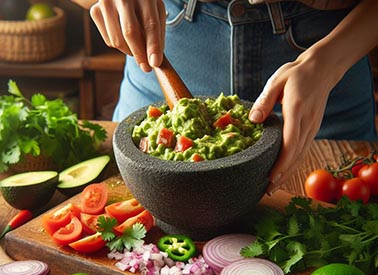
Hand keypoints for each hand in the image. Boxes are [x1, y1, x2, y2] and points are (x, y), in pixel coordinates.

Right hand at [90, 0, 165, 71]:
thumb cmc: (142, 2)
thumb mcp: (155, 10)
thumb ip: (157, 33)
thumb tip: (155, 59)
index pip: (150, 24)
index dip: (153, 45)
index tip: (155, 63)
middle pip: (130, 32)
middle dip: (140, 55)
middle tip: (146, 67)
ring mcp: (106, 2)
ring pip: (117, 40)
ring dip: (130, 51)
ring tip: (137, 46)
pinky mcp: (95, 11)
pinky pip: (109, 40)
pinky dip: (119, 45)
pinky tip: (124, 36)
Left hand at [249, 50, 341, 193]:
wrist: (322, 69)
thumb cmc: (296, 74)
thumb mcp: (277, 81)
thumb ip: (264, 101)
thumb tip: (253, 120)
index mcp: (297, 110)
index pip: (290, 142)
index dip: (281, 162)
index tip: (270, 177)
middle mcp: (307, 122)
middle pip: (296, 155)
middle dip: (282, 174)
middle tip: (267, 190)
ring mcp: (312, 126)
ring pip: (301, 155)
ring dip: (288, 172)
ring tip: (273, 186)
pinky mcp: (312, 128)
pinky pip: (303, 149)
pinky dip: (294, 163)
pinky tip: (285, 171)